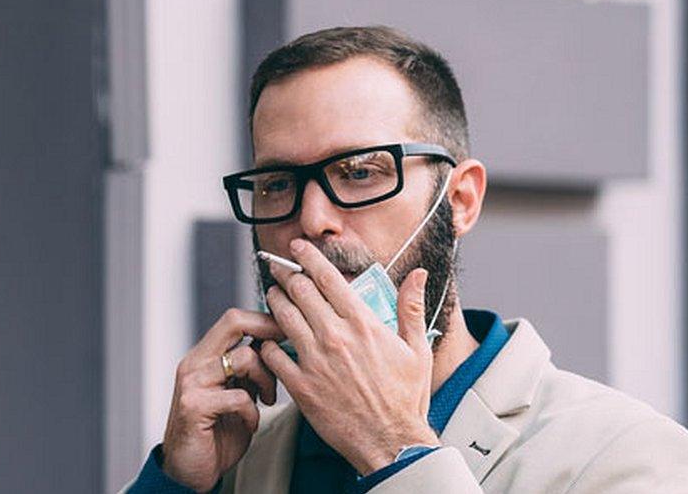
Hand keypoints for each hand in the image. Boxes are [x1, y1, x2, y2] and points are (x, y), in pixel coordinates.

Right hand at [161, 308, 284, 491]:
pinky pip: (238, 396)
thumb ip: (249, 370)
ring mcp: (192, 383)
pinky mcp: (194, 407)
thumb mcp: (237, 393)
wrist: (190, 471)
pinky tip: (250, 422)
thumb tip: (277, 347)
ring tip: (267, 398)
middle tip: (285, 346)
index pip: (234, 319)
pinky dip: (252, 411)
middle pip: (233, 322)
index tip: (287, 331)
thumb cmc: (216, 433)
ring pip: (243, 358)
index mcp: (204, 357)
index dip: (264, 319)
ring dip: (265, 379)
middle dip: (267, 331)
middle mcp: (195, 363)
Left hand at [259, 239, 439, 475]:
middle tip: (279, 267)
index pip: (328, 277)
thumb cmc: (406, 397)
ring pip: (282, 317)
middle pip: (299, 291)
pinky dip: (268, 343)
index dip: (308, 257)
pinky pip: (274, 355)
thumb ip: (412, 308)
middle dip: (285, 274)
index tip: (297, 247)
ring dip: (274, 301)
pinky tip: (269, 339)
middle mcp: (335, 336)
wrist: (391, 441)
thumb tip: (419, 274)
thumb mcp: (417, 349)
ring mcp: (315, 361)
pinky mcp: (301, 386)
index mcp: (363, 323)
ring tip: (273, 295)